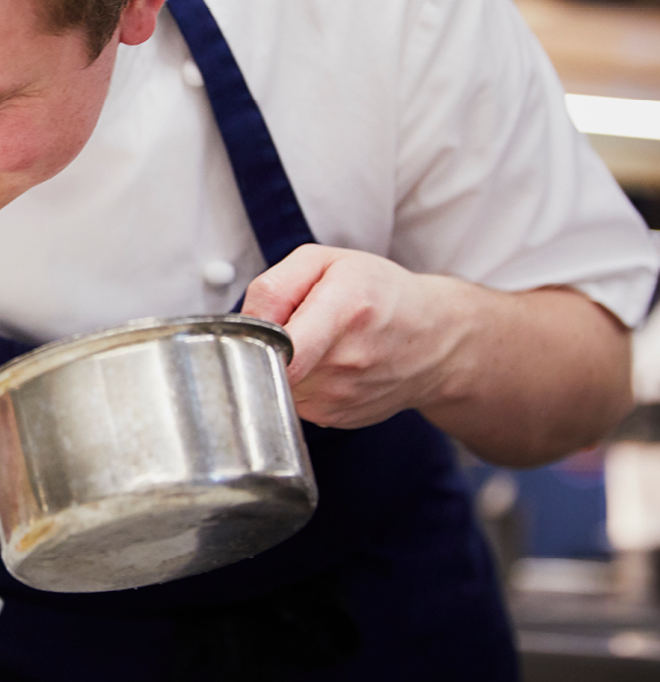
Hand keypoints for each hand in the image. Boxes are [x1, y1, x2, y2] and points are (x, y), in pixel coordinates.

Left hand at [239, 244, 465, 428]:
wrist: (437, 340)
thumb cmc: (382, 293)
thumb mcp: (326, 262)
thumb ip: (274, 286)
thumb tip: (244, 323)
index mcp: (345, 309)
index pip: (285, 346)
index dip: (257, 340)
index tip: (256, 331)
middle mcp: (347, 360)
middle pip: (271, 364)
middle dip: (264, 347)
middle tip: (283, 330)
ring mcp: (343, 396)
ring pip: (277, 387)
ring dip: (280, 368)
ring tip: (310, 346)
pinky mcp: (338, 419)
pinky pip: (294, 402)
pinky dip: (297, 385)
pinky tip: (322, 367)